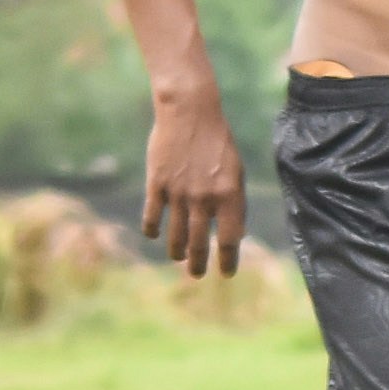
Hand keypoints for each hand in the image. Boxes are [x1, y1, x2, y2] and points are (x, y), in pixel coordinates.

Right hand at [140, 80, 245, 278]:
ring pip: (176, 235)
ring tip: (179, 258)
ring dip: (177, 252)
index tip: (227, 273)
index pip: (230, 238)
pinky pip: (152, 217)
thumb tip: (234, 232)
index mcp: (230, 194)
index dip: (228, 259)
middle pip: (201, 243)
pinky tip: (154, 236)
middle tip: (197, 275)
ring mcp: (178, 193)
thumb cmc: (218, 142)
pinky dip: (153, 230)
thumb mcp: (236, 170)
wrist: (190, 114)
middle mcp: (204, 198)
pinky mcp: (156, 185)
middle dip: (199, 264)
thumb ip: (233, 200)